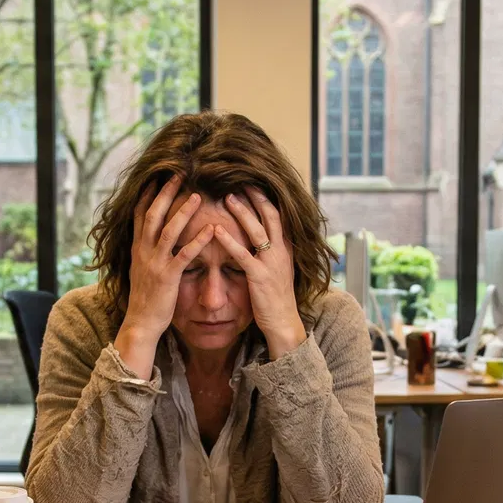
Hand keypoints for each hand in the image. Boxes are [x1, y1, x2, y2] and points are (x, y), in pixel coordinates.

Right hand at [113, 176, 213, 377]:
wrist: (140, 322)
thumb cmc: (144, 297)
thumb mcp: (140, 269)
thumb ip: (145, 250)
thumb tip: (147, 236)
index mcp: (137, 248)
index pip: (140, 213)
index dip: (148, 193)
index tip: (157, 175)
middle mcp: (143, 251)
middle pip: (153, 214)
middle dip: (166, 193)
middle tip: (179, 174)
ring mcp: (155, 263)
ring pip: (168, 231)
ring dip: (183, 212)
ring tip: (197, 196)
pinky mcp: (168, 277)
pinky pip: (185, 255)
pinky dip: (198, 241)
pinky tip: (212, 230)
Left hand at [219, 188, 306, 358]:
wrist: (283, 322)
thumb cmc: (276, 298)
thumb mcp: (278, 270)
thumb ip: (271, 252)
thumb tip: (262, 238)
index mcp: (286, 249)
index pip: (278, 216)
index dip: (266, 198)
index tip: (254, 183)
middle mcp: (281, 252)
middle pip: (271, 216)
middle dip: (256, 196)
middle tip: (241, 180)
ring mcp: (271, 263)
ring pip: (258, 230)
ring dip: (242, 212)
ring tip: (227, 197)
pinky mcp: (259, 276)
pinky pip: (242, 254)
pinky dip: (229, 240)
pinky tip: (216, 230)